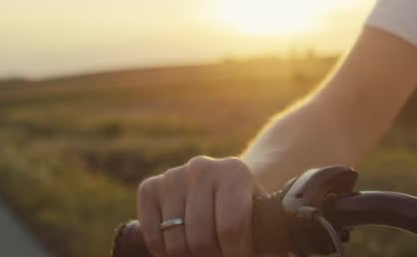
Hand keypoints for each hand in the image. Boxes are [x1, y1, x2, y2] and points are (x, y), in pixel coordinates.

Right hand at [136, 155, 266, 256]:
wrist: (220, 187)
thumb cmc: (246, 209)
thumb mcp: (261, 217)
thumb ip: (267, 238)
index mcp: (234, 171)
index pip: (232, 226)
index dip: (235, 254)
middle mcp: (201, 167)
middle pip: (201, 238)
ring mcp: (173, 176)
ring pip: (175, 242)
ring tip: (205, 254)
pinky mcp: (150, 187)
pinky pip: (152, 235)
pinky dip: (163, 252)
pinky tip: (181, 251)